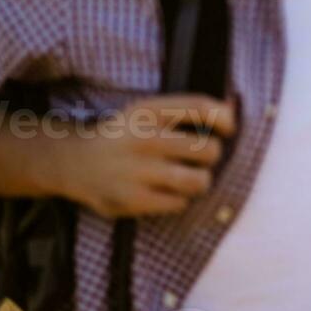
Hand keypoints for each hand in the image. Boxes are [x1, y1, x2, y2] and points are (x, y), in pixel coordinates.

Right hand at [52, 94, 236, 218]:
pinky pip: (179, 203)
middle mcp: (143, 138)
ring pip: (199, 181)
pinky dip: (179, 199)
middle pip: (209, 150)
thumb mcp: (149, 112)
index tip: (228, 129)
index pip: (201, 107)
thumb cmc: (126, 135)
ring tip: (189, 177)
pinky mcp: (132, 199)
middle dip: (211, 156)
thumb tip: (234, 108)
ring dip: (200, 181)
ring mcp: (137, 171)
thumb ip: (190, 109)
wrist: (75, 162)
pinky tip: (166, 191)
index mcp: (148, 110)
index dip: (226, 119)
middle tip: (198, 158)